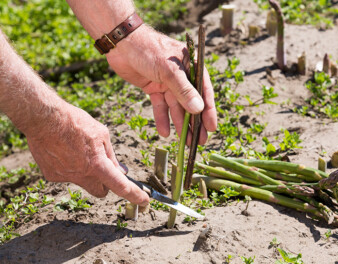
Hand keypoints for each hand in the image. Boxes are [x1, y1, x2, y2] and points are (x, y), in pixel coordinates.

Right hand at [26, 102, 149, 205]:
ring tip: (78, 151)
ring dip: (86, 172)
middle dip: (106, 185)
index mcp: (98, 165)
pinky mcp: (52, 175)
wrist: (44, 118)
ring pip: (83, 182)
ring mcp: (65, 177)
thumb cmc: (75, 122)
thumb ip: (111, 156)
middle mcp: (82, 175)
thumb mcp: (102, 135)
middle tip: (105, 170)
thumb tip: (121, 171)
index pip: (121, 186)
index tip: (144, 202)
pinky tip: (64, 152)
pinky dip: (70, 168)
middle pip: (101, 191)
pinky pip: (67, 176)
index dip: (134, 195)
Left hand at [106, 25, 216, 143]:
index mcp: (191, 66)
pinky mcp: (153, 88)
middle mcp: (181, 76)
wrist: (121, 42)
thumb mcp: (168, 70)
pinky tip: (165, 133)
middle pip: (191, 102)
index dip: (208, 111)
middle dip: (195, 122)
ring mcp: (167, 82)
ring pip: (176, 107)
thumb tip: (198, 110)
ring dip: (180, 124)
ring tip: (185, 142)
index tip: (211, 128)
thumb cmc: (148, 50)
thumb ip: (183, 90)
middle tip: (200, 141)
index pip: (204, 91)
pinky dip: (162, 118)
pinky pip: (160, 106)